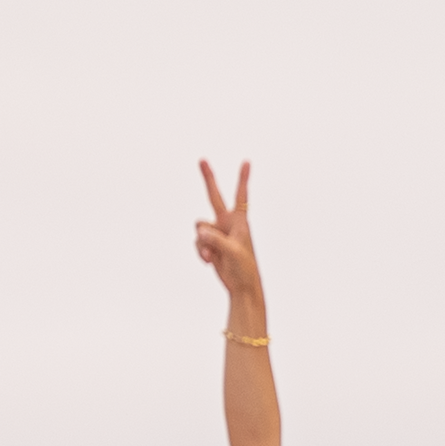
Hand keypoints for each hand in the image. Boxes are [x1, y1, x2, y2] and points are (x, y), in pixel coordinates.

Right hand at [197, 160, 263, 307]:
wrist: (241, 286)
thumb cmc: (245, 268)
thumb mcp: (233, 252)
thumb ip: (216, 239)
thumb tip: (200, 232)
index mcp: (239, 221)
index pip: (241, 195)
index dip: (243, 179)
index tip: (247, 162)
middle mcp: (227, 223)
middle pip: (214, 196)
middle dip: (208, 178)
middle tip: (202, 159)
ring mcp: (217, 233)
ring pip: (200, 228)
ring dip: (202, 242)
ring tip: (211, 256)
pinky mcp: (210, 244)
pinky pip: (198, 242)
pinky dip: (201, 251)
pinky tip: (208, 261)